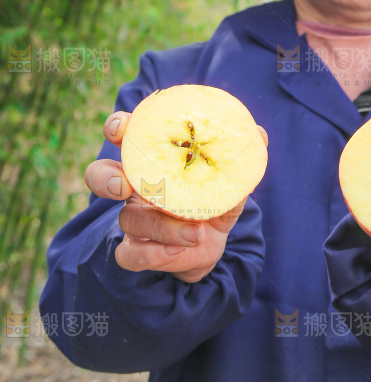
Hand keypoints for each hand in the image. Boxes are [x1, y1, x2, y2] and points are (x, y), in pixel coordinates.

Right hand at [84, 110, 268, 282]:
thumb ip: (239, 159)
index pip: (125, 136)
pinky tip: (178, 251)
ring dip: (161, 226)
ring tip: (194, 232)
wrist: (212, 247)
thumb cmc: (213, 200)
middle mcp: (134, 186)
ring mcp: (132, 219)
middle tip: (124, 185)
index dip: (117, 127)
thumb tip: (260, 133)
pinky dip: (154, 254)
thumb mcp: (229, 180)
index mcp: (153, 160)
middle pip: (99, 175)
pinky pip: (130, 254)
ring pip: (128, 218)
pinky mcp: (135, 251)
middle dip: (105, 177)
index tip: (122, 127)